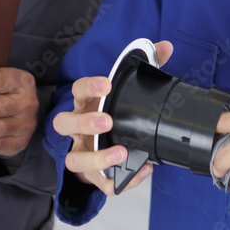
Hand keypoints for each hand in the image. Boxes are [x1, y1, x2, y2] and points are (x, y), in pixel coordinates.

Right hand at [51, 40, 173, 195]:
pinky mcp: (92, 176)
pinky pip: (101, 183)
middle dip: (84, 123)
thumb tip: (165, 47)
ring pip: (74, 159)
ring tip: (121, 153)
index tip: (107, 84)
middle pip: (63, 123)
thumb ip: (147, 65)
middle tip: (107, 122)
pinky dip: (120, 181)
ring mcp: (80, 152)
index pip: (78, 91)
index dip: (90, 86)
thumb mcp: (125, 90)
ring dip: (97, 158)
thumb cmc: (111, 112)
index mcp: (83, 104)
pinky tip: (141, 170)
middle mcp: (75, 129)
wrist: (99, 147)